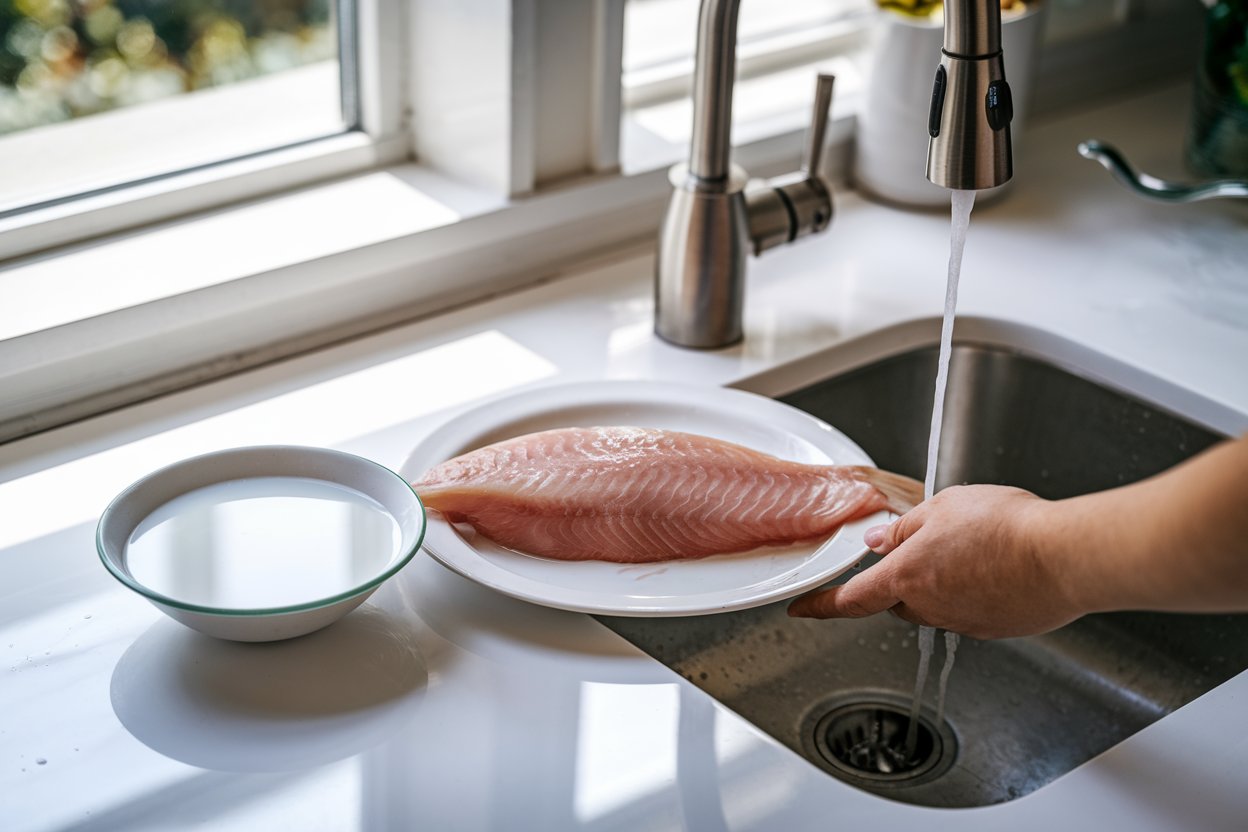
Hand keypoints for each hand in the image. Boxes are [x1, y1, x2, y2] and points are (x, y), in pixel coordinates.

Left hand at [787, 485, 1083, 638]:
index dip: (820, 604)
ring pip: (934, 606)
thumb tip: (880, 541)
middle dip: (899, 580)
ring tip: (971, 550)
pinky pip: (969, 611)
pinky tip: (996, 567)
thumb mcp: (942, 508)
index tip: (802, 608)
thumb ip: (905, 528)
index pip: (849, 598)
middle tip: (924, 548)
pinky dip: (973, 592)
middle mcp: (929, 606)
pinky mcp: (994, 628)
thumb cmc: (1007, 528)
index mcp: (906, 576)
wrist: (1064, 556)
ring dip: (939, 584)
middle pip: (896, 600)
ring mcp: (963, 622)